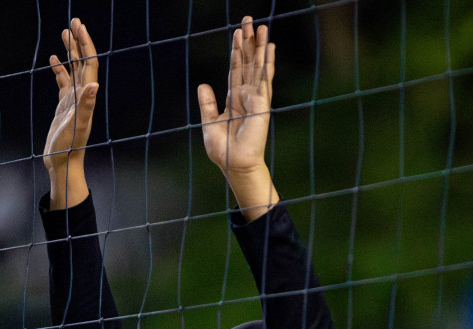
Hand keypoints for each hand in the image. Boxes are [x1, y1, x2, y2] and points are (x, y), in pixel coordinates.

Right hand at [43, 18, 98, 209]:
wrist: (63, 163)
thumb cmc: (69, 147)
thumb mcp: (77, 125)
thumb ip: (86, 105)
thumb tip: (94, 85)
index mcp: (86, 95)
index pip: (89, 63)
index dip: (85, 44)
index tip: (78, 26)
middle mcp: (83, 94)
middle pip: (83, 62)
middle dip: (78, 41)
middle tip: (73, 21)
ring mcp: (73, 99)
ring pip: (73, 69)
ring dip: (70, 51)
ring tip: (64, 33)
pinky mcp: (65, 105)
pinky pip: (63, 82)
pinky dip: (59, 69)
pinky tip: (53, 60)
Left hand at [197, 16, 279, 219]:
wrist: (234, 164)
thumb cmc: (223, 150)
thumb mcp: (208, 123)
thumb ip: (207, 103)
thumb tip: (203, 84)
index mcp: (233, 99)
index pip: (235, 69)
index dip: (235, 51)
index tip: (236, 33)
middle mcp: (246, 95)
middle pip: (247, 63)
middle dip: (247, 42)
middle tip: (248, 20)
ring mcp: (255, 98)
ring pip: (257, 66)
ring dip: (259, 46)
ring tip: (261, 27)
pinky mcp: (262, 104)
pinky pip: (264, 79)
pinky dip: (267, 62)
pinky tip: (269, 47)